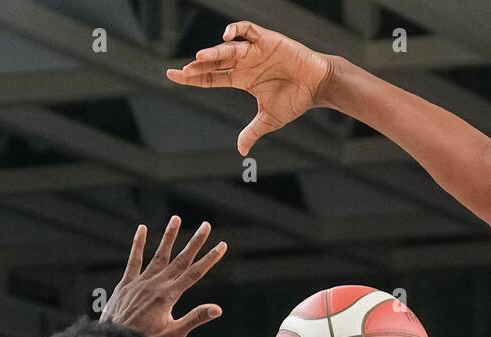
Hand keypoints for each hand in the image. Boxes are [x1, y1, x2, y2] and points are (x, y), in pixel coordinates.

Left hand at [100, 216, 226, 336]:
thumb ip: (195, 318)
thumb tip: (218, 309)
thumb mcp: (175, 333)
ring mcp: (141, 282)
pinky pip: (134, 260)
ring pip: (159, 255)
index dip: (210, 258)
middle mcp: (157, 284)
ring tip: (176, 218)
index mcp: (170, 295)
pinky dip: (138, 244)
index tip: (222, 245)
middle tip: (206, 226)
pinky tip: (142, 228)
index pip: (195, 273)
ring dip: (169, 237)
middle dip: (195, 242)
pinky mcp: (126, 284)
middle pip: (181, 259)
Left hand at [166, 21, 334, 155]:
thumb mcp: (269, 119)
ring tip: (199, 58)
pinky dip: (236, 30)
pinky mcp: (267, 40)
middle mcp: (244, 63)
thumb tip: (241, 152)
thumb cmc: (295, 100)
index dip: (192, 76)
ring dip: (213, 52)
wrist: (317, 86)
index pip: (210, 77)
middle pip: (214, 62)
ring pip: (228, 49)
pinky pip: (248, 30)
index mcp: (241, 79)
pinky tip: (226, 37)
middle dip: (197, 65)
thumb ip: (252, 132)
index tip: (173, 75)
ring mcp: (254, 50)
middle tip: (182, 71)